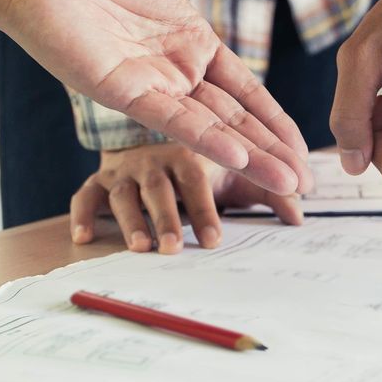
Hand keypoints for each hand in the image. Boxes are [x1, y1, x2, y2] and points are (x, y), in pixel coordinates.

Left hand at [0, 0, 310, 194]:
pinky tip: (238, 156)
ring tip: (286, 184)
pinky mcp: (122, 89)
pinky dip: (205, 138)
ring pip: (212, 128)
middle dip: (271, 151)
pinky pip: (172, 118)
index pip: (245, 90)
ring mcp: (151, 84)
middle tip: (306, 186)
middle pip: (236, 119)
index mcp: (190, 42)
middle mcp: (175, 71)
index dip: (274, 118)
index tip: (303, 149)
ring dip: (249, 156)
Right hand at [69, 143, 303, 252]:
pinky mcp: (98, 181)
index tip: (214, 242)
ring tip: (139, 248)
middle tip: (174, 249)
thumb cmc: (200, 166)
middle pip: (159, 188)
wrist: (149, 132)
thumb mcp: (234, 176)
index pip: (197, 180)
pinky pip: (85, 195)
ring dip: (130, 221)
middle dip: (167, 219)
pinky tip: (83, 237)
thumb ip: (268, 193)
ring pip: (122, 194)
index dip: (203, 210)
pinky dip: (83, 214)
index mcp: (189, 153)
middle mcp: (154, 158)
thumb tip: (299, 217)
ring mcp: (124, 170)